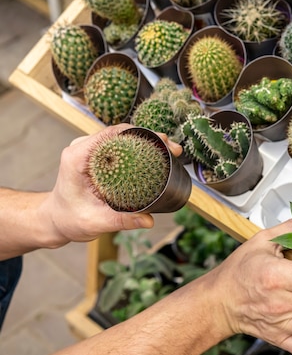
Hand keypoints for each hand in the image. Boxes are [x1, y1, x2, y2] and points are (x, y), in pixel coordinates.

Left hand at [42, 124, 182, 246]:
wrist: (55, 220)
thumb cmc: (68, 219)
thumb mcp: (94, 222)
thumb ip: (121, 221)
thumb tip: (149, 220)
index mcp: (77, 157)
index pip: (112, 134)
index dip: (140, 134)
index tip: (162, 141)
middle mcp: (83, 148)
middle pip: (121, 133)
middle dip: (150, 137)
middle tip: (173, 149)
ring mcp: (90, 151)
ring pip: (123, 138)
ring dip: (148, 142)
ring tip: (170, 151)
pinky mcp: (97, 157)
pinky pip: (121, 147)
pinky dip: (140, 149)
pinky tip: (156, 157)